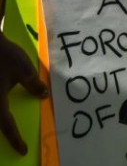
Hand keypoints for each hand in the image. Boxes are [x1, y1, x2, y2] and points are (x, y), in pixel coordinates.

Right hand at [0, 33, 47, 154]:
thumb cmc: (5, 56)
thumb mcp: (25, 70)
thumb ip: (34, 85)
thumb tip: (43, 96)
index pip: (6, 125)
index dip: (15, 138)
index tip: (23, 150)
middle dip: (7, 131)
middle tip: (17, 140)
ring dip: (3, 119)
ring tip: (10, 124)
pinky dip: (2, 108)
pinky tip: (6, 106)